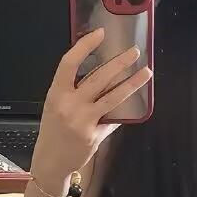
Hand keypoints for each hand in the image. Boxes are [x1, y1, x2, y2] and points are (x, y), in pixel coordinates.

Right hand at [30, 30, 149, 190]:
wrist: (50, 162)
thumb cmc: (53, 131)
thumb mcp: (55, 105)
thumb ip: (72, 89)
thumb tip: (100, 72)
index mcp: (56, 93)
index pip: (69, 63)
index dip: (85, 46)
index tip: (100, 34)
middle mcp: (69, 105)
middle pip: (98, 77)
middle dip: (119, 62)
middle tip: (134, 52)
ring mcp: (83, 121)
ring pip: (112, 97)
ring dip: (132, 83)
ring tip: (146, 72)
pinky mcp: (94, 136)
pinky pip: (113, 118)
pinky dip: (123, 111)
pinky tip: (134, 104)